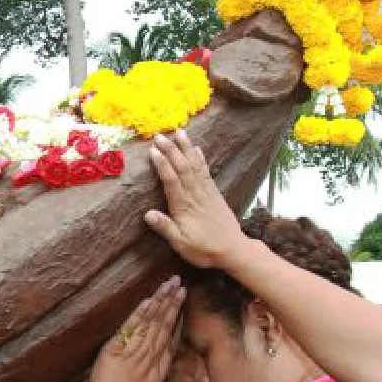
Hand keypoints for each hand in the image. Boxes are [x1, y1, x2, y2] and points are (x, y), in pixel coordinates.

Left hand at [84, 277, 185, 381]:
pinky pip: (130, 330)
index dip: (177, 315)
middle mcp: (149, 357)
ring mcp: (134, 353)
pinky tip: (148, 301)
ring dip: (160, 303)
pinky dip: (140, 315)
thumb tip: (167, 346)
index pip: (170, 335)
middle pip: (163, 326)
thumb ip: (158, 364)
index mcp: (158, 365)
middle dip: (173, 303)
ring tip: (169, 285)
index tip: (182, 297)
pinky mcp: (116, 350)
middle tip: (180, 283)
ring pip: (150, 324)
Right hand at [144, 130, 246, 268]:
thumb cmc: (204, 249)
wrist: (233, 250)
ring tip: (179, 132)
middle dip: (171, 150)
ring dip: (186, 148)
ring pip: (195, 166)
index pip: (171, 181)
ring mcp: (206, 192)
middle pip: (182, 168)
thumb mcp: (181, 244)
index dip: (162, 165)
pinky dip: (201, 159)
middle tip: (159, 135)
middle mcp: (195, 195)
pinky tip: (196, 148)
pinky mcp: (215, 193)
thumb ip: (165, 228)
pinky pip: (206, 172)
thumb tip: (148, 214)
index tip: (153, 150)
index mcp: (184, 207)